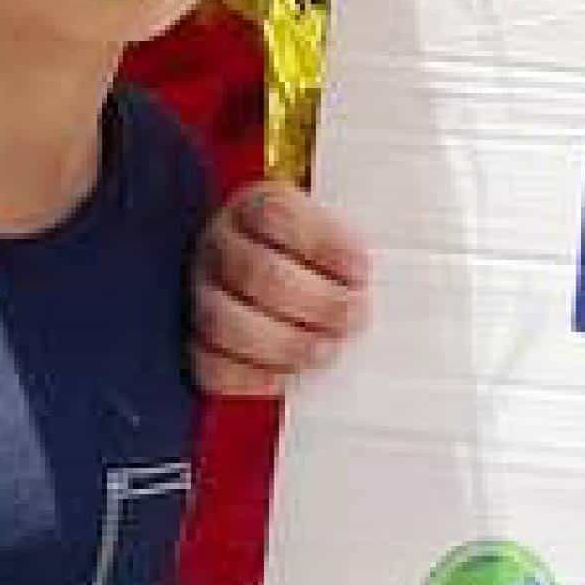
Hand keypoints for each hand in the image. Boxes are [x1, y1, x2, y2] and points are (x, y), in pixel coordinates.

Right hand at [193, 178, 374, 398]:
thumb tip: (389, 273)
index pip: (276, 214)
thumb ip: (349, 246)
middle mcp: (219, 247)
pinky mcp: (195, 342)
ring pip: (224, 320)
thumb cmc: (310, 258)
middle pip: (255, 272)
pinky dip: (249, 377)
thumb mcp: (329, 230)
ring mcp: (201, 295)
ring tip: (325, 351)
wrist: (269, 279)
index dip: (322, 243)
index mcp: (253, 207)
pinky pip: (208, 366)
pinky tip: (285, 377)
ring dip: (283, 343)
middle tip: (354, 316)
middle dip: (314, 301)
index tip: (362, 270)